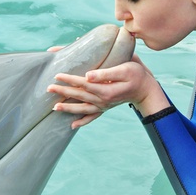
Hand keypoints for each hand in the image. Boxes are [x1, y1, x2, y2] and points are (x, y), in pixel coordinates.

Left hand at [47, 55, 168, 128]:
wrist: (147, 88)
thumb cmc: (137, 74)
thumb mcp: (125, 69)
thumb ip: (106, 73)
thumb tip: (87, 76)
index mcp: (106, 90)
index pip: (83, 83)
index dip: (70, 79)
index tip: (57, 75)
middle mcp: (103, 100)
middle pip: (79, 96)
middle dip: (63, 93)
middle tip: (48, 88)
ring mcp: (104, 106)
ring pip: (83, 108)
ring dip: (68, 109)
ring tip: (54, 108)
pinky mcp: (106, 108)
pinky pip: (92, 117)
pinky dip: (83, 121)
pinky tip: (73, 125)